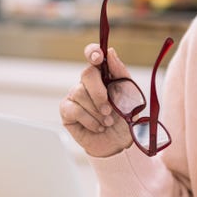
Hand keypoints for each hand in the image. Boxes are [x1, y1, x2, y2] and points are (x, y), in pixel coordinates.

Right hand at [59, 43, 133, 157]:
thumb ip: (120, 73)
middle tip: (109, 109)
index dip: (93, 52)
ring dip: (97, 111)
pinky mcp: (67, 112)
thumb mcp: (130, 95)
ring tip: (108, 121)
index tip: (98, 57)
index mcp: (104, 75)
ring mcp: (75, 96)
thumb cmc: (125, 118)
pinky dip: (90, 120)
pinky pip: (74, 109)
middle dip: (100, 93)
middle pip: (86, 74)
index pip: (93, 55)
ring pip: (79, 92)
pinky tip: (98, 126)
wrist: (120, 144)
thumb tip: (110, 52)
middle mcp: (87, 83)